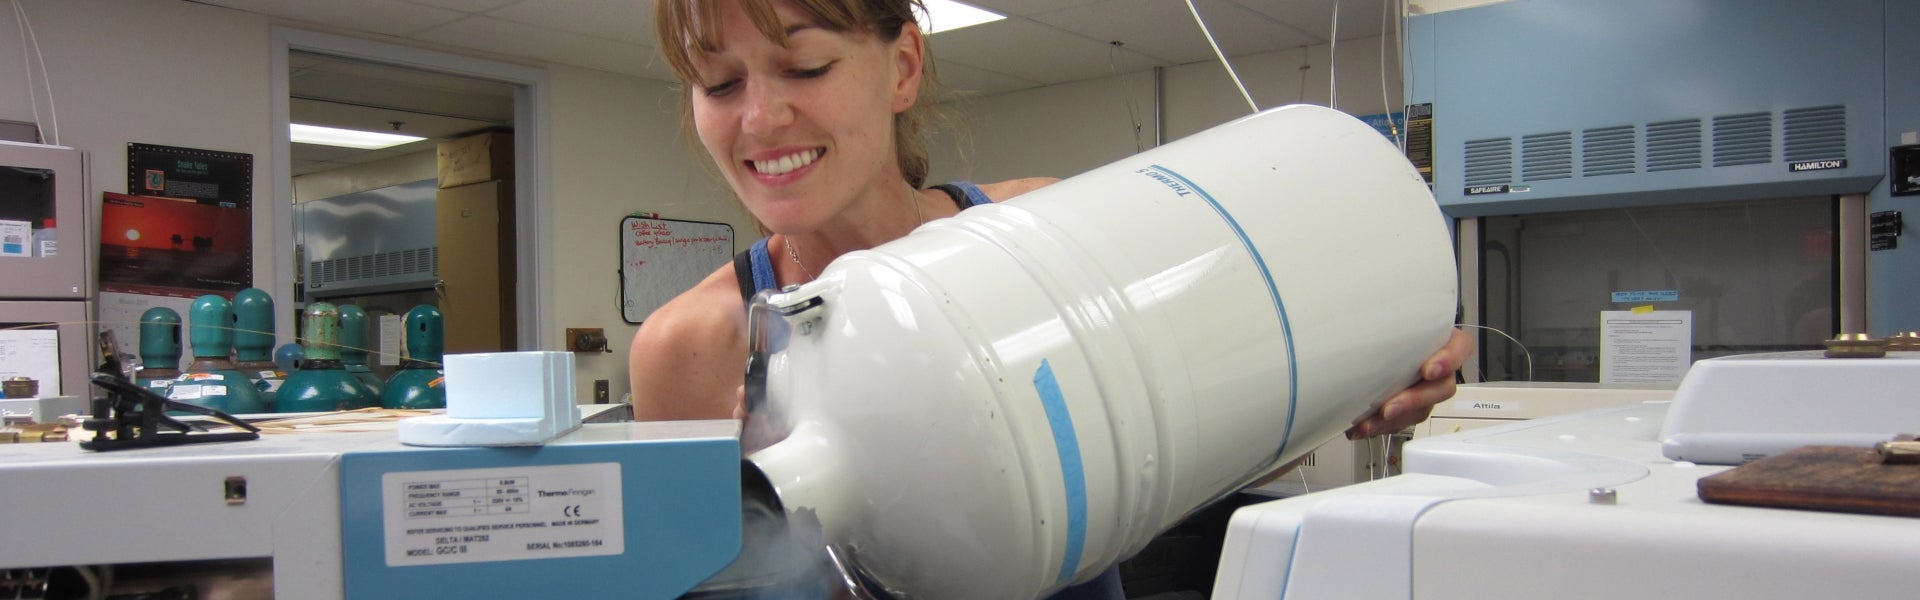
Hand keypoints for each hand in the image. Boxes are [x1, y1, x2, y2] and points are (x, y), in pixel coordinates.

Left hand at [1345, 328, 1473, 438]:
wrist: (1366, 344)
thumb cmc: (1383, 327)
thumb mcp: (1389, 318)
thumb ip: (1387, 319)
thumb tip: (1359, 306)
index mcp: (1440, 339)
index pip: (1460, 346)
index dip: (1448, 360)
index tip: (1428, 370)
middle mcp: (1438, 366)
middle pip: (1442, 387)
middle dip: (1414, 400)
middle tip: (1389, 407)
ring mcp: (1425, 389)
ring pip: (1421, 409)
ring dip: (1394, 419)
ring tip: (1367, 423)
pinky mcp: (1408, 407)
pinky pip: (1402, 421)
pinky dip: (1380, 426)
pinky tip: (1361, 427)